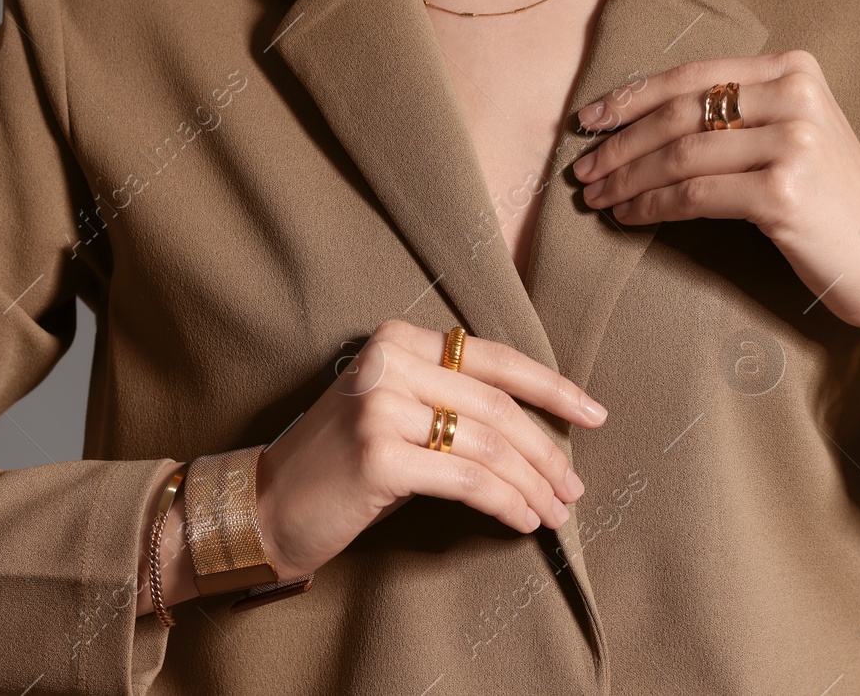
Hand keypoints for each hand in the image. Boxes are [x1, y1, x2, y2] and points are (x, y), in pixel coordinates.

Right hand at [254, 320, 607, 580]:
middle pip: (499, 408)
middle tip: (575, 487)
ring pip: (490, 448)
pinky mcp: (378, 456)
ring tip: (555, 513)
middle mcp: (389, 362)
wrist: (265, 505)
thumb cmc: (340, 463)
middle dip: (548, 453)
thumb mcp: (394, 410)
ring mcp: (381, 407)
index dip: (552, 388)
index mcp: (397, 338)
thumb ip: (453, 401)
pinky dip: (506, 504)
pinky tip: (522, 521)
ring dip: (533, 486)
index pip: (494, 359)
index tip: (594, 414)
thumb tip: (542, 431)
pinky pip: (468, 481)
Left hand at [572, 50, 859, 345]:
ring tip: (596, 198)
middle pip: (680, 112)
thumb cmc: (832, 203)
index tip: (589, 120)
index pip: (693, 76)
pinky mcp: (783, 192)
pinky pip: (694, 195)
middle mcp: (795, 96)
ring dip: (626, 178)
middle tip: (582, 170)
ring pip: (680, 154)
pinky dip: (651, 206)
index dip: (632, 96)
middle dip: (619, 143)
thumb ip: (738, 115)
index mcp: (794, 70)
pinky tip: (629, 217)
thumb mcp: (796, 136)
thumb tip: (643, 121)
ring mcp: (793, 142)